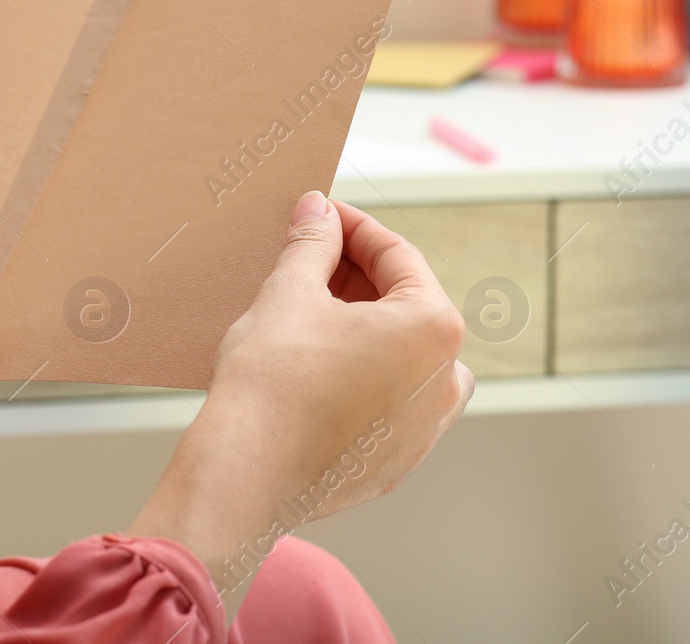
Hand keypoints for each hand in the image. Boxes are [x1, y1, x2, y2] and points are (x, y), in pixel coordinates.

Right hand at [129, 192, 472, 615]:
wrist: (244, 477)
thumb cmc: (271, 386)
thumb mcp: (288, 293)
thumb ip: (313, 242)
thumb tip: (318, 212)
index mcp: (433, 329)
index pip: (398, 256)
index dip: (354, 227)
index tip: (323, 216)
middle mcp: (445, 381)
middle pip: (406, 305)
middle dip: (358, 277)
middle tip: (310, 257)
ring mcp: (425, 429)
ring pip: (400, 356)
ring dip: (362, 327)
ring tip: (309, 310)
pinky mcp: (396, 463)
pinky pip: (387, 402)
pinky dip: (360, 376)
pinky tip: (315, 365)